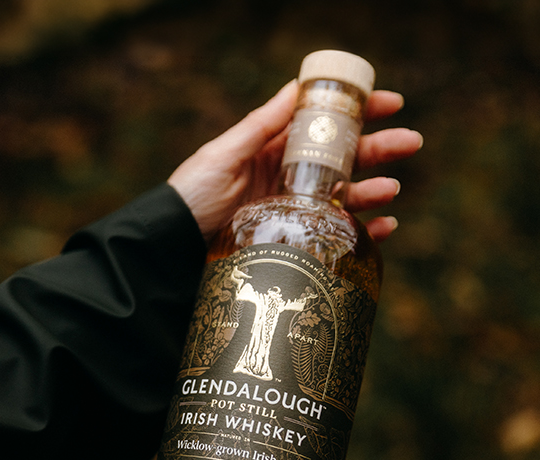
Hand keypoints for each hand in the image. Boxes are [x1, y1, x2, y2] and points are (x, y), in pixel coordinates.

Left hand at [168, 79, 422, 241]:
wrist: (175, 244)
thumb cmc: (193, 194)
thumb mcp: (223, 155)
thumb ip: (260, 126)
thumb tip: (295, 88)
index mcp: (273, 148)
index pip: (322, 125)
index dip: (357, 112)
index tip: (389, 102)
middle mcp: (289, 176)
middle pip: (344, 158)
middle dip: (379, 148)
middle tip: (410, 143)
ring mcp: (294, 208)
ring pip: (345, 195)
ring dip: (373, 190)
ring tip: (391, 189)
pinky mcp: (294, 238)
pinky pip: (335, 233)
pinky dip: (362, 231)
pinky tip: (382, 226)